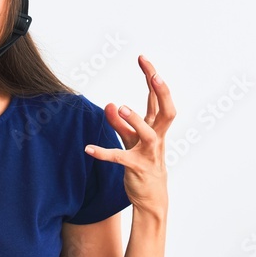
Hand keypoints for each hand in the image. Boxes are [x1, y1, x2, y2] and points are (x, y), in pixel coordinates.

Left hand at [85, 55, 175, 214]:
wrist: (152, 198)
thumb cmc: (142, 164)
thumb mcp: (130, 141)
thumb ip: (120, 123)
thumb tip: (110, 104)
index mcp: (156, 128)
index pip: (157, 99)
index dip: (152, 78)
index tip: (143, 58)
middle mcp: (157, 138)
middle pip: (166, 111)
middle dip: (162, 92)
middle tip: (154, 75)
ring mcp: (149, 153)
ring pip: (147, 134)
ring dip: (134, 120)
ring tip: (120, 107)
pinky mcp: (136, 168)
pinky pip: (120, 158)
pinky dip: (104, 153)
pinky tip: (88, 149)